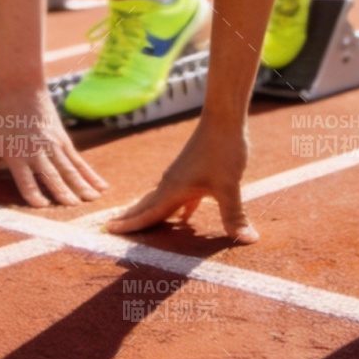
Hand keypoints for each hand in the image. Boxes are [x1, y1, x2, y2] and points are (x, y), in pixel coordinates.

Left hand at [0, 85, 105, 207]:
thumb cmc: (2, 115)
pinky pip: (78, 160)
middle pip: (52, 175)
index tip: (42, 207)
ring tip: (92, 199)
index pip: (25, 179)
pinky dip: (90, 174)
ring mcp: (53, 145)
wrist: (21, 87)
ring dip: (81, 185)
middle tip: (73, 208)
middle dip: (63, 192)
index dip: (33, 193)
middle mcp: (36, 151)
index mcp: (16, 154)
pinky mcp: (63, 139)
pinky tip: (100, 185)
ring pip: (69, 169)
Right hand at [106, 119, 255, 241]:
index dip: (130, 224)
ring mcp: (181, 176)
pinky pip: (180, 195)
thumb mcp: (228, 187)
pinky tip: (185, 217)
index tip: (109, 230)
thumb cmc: (222, 150)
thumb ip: (234, 215)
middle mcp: (172, 183)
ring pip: (162, 200)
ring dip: (151, 212)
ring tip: (142, 224)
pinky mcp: (193, 172)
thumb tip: (248, 240)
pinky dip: (178, 208)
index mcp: (173, 189)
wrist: (224, 119)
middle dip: (132, 219)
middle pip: (147, 206)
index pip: (147, 213)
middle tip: (112, 229)